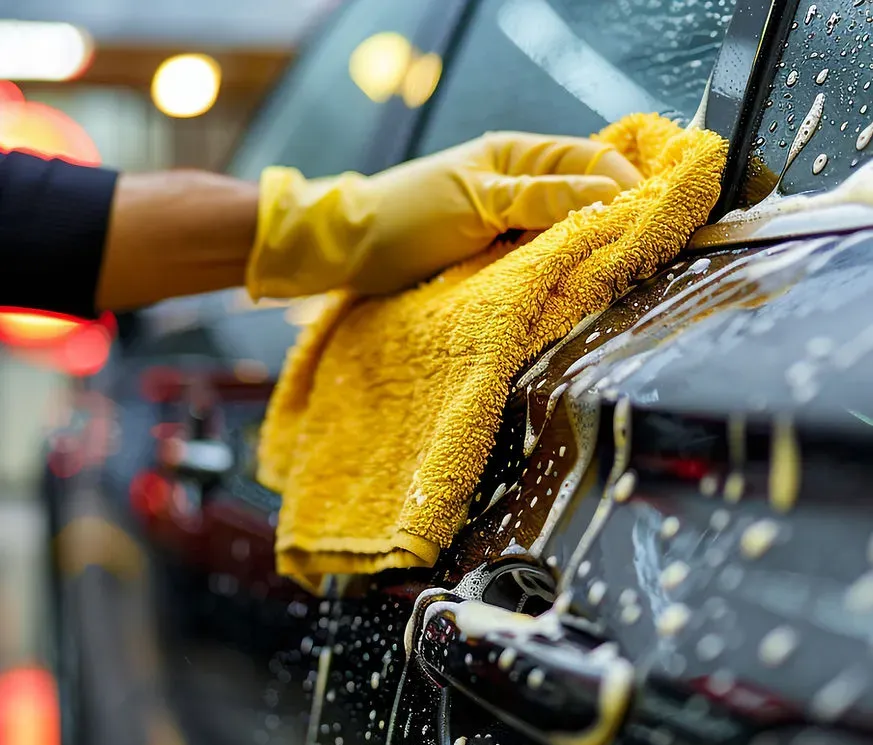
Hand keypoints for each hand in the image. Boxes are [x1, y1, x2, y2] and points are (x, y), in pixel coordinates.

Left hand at [246, 132, 642, 298]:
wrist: (348, 251)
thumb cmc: (404, 215)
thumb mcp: (477, 202)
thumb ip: (540, 199)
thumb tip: (605, 197)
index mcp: (517, 155)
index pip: (591, 159)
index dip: (626, 185)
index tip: (654, 217)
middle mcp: (519, 185)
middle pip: (587, 196)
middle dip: (617, 219)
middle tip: (649, 250)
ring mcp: (509, 222)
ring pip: (567, 231)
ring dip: (590, 248)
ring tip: (621, 270)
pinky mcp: (496, 256)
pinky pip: (541, 258)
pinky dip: (561, 268)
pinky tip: (578, 282)